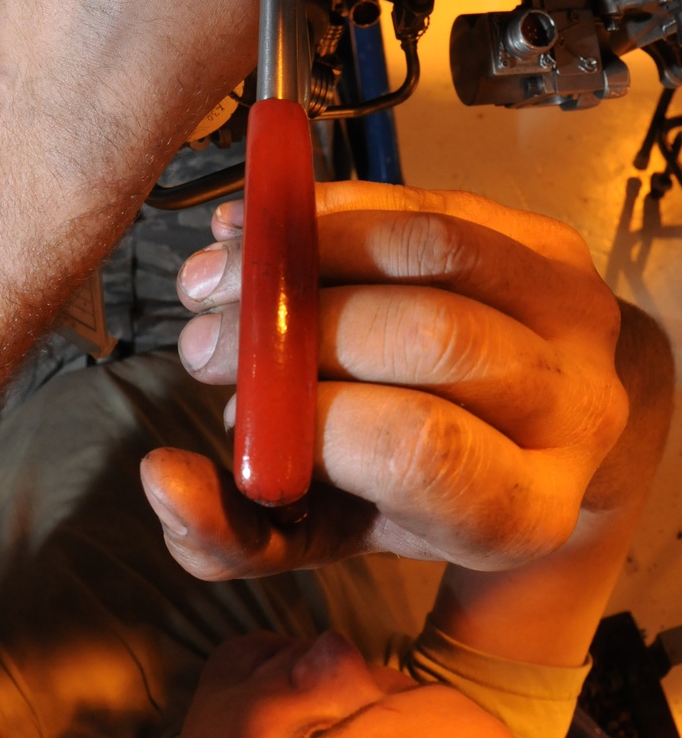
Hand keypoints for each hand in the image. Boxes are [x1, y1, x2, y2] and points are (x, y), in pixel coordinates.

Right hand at [140, 183, 628, 578]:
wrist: (529, 430)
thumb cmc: (411, 492)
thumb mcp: (323, 534)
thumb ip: (235, 533)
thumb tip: (161, 477)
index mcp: (523, 511)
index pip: (422, 452)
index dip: (316, 417)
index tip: (240, 408)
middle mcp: (576, 412)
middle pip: (431, 340)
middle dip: (292, 326)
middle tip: (203, 339)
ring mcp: (574, 317)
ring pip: (431, 250)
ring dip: (303, 248)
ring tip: (220, 275)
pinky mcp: (552, 245)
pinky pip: (428, 204)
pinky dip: (332, 208)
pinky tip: (263, 228)